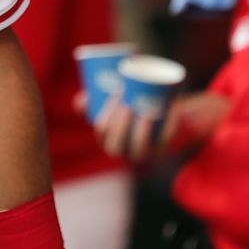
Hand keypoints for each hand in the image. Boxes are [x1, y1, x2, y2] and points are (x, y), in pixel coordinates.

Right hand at [92, 91, 229, 160]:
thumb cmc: (129, 108)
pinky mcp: (166, 149)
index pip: (102, 131)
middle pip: (117, 144)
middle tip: (126, 104)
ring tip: (143, 115)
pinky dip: (169, 126)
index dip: (106, 115)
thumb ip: (93, 102)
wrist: (161, 114)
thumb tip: (80, 101)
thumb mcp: (110, 106)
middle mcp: (125, 152)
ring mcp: (146, 154)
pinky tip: (169, 116)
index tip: (116, 94)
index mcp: (108, 141)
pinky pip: (166, 140)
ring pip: (140, 149)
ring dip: (140, 133)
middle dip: (120, 125)